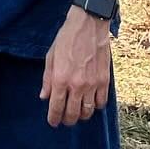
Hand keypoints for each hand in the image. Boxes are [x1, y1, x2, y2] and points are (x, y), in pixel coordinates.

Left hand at [40, 4, 111, 127]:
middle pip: (73, 114)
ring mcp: (92, 84)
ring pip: (88, 112)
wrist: (88, 25)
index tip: (53, 122)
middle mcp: (77, 85)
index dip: (54, 118)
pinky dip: (96, 107)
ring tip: (78, 114)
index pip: (56, 107)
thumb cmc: (67, 38)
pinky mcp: (105, 80)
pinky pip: (102, 102)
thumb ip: (47, 79)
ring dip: (82, 116)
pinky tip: (91, 103)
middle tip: (65, 120)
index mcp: (61, 79)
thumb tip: (44, 97)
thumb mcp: (51, 57)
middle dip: (67, 120)